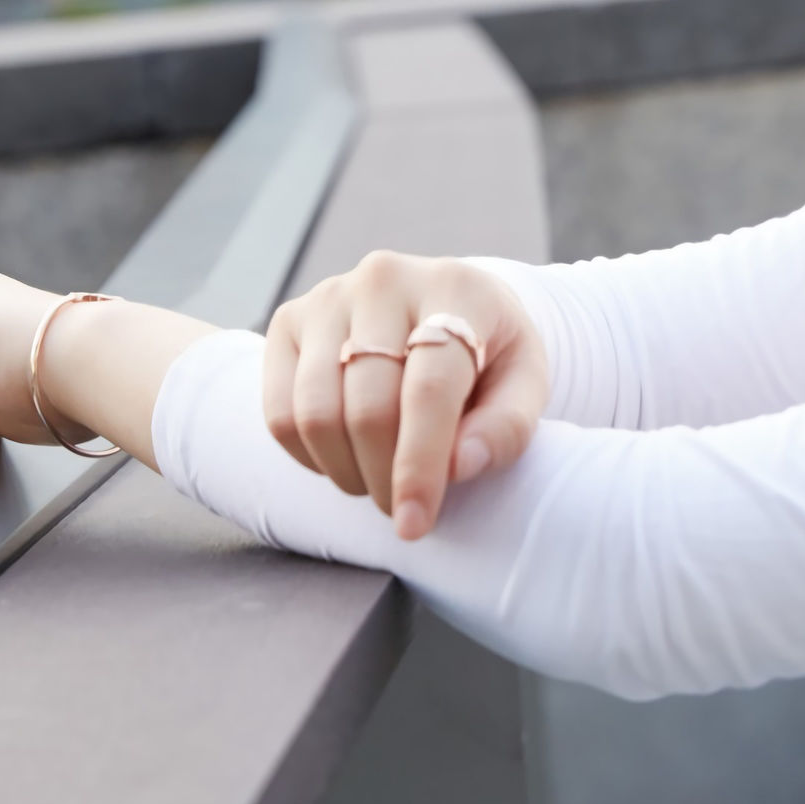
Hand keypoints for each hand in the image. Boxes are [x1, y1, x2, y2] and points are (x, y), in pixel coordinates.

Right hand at [262, 251, 549, 540]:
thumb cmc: (490, 352)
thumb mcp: (525, 382)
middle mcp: (385, 279)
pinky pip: (279, 410)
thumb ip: (507, 426)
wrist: (447, 305)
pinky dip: (307, 455)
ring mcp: (330, 296)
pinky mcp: (290, 319)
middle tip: (400, 507)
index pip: (428, 389)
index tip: (414, 523)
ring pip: (315, 412)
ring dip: (344, 471)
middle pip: (368, 407)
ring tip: (376, 481)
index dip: (419, 465)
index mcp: (455, 288)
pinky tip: (342, 457)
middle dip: (382, 477)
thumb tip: (459, 466)